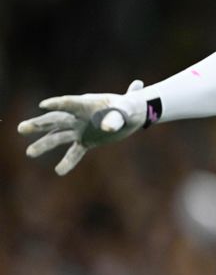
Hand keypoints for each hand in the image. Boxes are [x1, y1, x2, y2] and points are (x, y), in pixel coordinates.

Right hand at [18, 80, 148, 174]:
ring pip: (58, 136)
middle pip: (56, 120)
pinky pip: (74, 153)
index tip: (44, 105)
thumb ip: (116, 117)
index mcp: (87, 104)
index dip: (57, 104)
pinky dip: (68, 161)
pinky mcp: (86, 141)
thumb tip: (107, 128)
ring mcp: (80, 129)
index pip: (69, 103)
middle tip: (22, 128)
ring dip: (44, 144)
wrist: (133, 114)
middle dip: (39, 124)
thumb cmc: (130, 106)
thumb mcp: (127, 109)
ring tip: (29, 152)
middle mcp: (79, 117)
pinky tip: (59, 171)